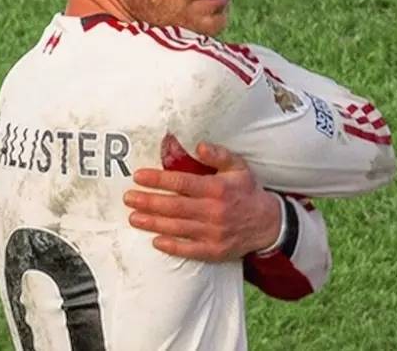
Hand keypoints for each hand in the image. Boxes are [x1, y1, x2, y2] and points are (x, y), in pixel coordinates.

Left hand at [123, 141, 281, 261]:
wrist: (268, 223)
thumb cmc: (247, 191)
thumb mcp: (238, 166)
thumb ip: (218, 154)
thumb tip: (199, 146)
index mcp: (217, 188)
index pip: (182, 182)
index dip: (158, 179)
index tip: (139, 176)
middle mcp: (214, 211)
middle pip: (174, 206)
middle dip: (149, 201)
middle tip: (128, 198)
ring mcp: (214, 233)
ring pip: (177, 228)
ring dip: (153, 223)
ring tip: (134, 217)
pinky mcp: (214, 251)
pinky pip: (189, 250)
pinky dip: (172, 246)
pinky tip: (155, 241)